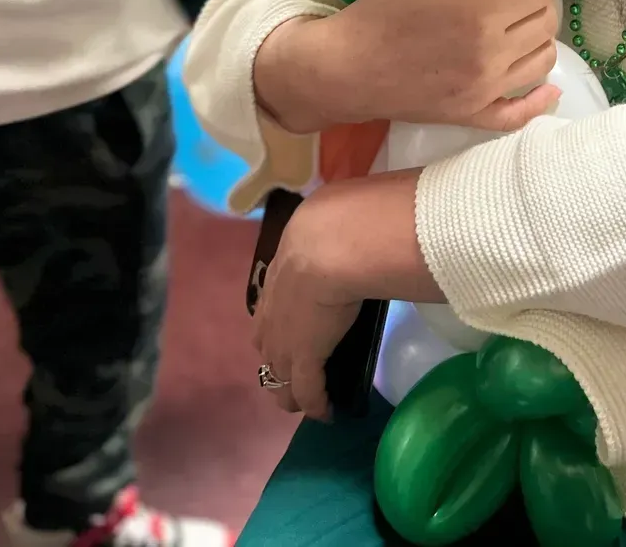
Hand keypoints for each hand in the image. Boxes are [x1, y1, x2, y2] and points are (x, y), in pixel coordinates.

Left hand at [253, 173, 432, 420]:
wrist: (331, 244)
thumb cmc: (335, 224)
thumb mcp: (326, 223)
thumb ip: (334, 229)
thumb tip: (357, 213)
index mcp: (277, 278)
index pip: (269, 312)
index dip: (278, 327)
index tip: (294, 333)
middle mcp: (272, 313)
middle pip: (267, 349)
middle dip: (278, 363)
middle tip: (298, 372)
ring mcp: (283, 340)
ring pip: (278, 377)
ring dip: (291, 391)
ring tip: (306, 400)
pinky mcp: (302, 362)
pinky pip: (307, 393)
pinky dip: (316, 405)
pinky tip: (328, 412)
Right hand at [255, 0, 561, 135]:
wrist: (347, 67)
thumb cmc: (383, 10)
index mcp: (480, 15)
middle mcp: (490, 57)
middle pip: (544, 23)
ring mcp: (484, 92)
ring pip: (542, 62)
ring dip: (543, 36)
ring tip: (525, 20)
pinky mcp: (473, 116)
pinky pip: (520, 114)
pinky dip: (540, 100)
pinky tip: (548, 86)